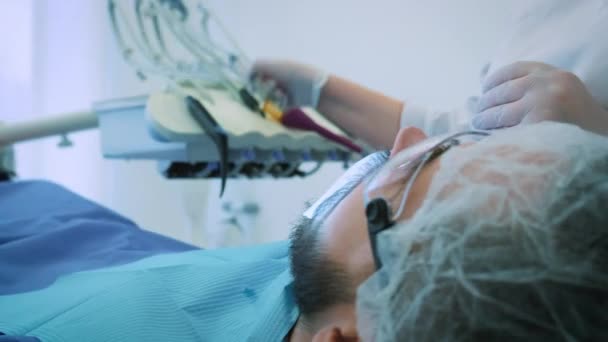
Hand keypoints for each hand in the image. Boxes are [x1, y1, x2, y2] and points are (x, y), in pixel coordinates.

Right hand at [250, 60, 327, 107]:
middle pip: (260, 87)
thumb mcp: (273, 66)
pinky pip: (277, 105)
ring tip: (281, 93)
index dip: (252, 78)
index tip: (250, 83)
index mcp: (276, 68)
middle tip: (272, 85)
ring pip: (268, 97)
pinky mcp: (289, 103)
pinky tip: (286, 99)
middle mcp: (279, 79)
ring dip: (272, 95)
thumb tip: (245, 73)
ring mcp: (283, 91)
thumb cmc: (294, 73)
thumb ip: (256, 67)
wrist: (315, 88)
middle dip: (263, 87)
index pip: (257, 73)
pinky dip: (280, 102)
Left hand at [472, 61, 607, 134]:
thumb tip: (488, 91)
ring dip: (483, 121)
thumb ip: (535, 87)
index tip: (484, 88)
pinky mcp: (535, 127)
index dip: (494, 80)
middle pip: (501, 92)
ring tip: (478, 126)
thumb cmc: (580, 123)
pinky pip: (504, 132)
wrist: (604, 144)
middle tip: (477, 116)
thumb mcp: (562, 93)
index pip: (514, 69)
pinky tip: (487, 142)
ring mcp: (542, 105)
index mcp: (554, 74)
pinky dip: (492, 137)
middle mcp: (547, 85)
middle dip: (485, 105)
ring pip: (497, 113)